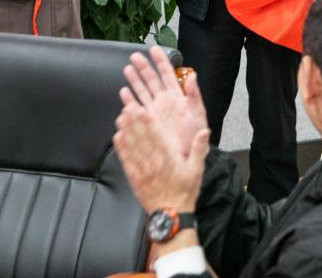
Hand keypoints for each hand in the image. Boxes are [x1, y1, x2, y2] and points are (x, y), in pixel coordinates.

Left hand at [114, 99, 208, 213]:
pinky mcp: (135, 177)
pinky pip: (126, 160)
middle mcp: (153, 162)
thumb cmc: (185, 192)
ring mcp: (142, 170)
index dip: (148, 122)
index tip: (142, 110)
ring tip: (120, 117)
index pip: (156, 136)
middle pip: (141, 138)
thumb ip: (199, 149)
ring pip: (131, 146)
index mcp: (168, 158)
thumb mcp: (197, 170)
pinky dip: (121, 148)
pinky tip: (117, 138)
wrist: (171, 214)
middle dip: (133, 121)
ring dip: (125, 131)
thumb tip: (204, 131)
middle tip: (127, 107)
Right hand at [120, 47, 208, 159]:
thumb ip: (194, 95)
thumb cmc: (193, 136)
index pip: (167, 74)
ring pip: (142, 91)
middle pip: (152, 80)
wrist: (184, 157)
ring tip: (127, 69)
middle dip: (143, 67)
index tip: (153, 49)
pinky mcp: (147, 122)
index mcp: (177, 97)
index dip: (160, 61)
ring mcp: (155, 112)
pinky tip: (124, 93)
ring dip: (134, 80)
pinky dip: (129, 100)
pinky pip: (136, 109)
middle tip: (134, 56)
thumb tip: (192, 75)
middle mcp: (164, 102)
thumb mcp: (198, 115)